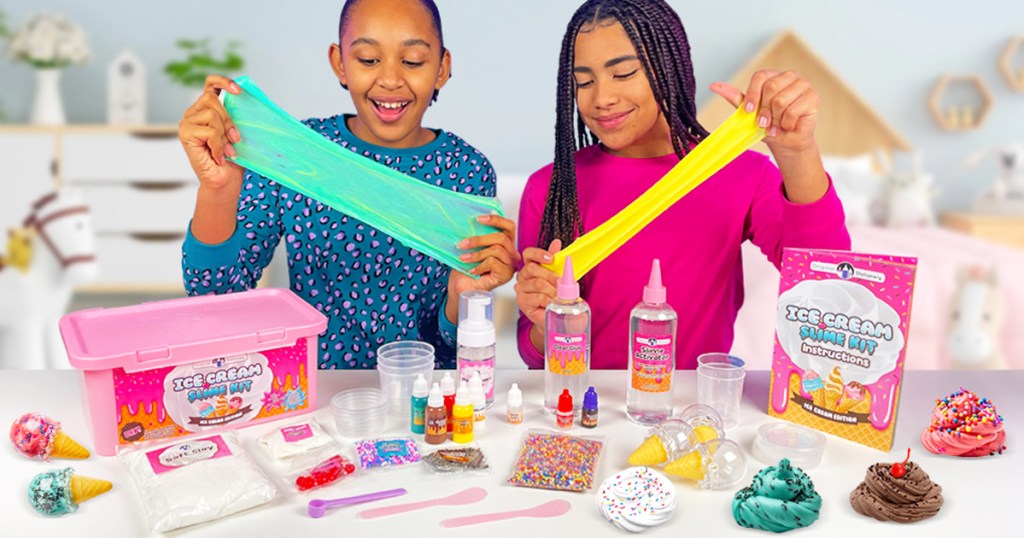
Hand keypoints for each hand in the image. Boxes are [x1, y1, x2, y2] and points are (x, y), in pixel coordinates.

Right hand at [179, 75, 244, 191]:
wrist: (225, 181)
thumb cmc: (232, 158)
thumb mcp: (236, 132)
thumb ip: (234, 115)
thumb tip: (242, 100)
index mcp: (205, 110)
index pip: (210, 85)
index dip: (223, 82)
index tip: (238, 90)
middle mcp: (193, 114)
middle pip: (212, 99)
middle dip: (228, 120)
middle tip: (235, 139)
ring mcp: (186, 123)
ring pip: (212, 115)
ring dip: (224, 134)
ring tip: (226, 150)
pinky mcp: (185, 134)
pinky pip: (209, 131)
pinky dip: (219, 145)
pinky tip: (219, 156)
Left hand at [445, 214, 518, 321]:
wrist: (462, 287)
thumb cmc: (466, 269)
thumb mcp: (471, 248)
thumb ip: (477, 235)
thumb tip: (470, 222)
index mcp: (505, 244)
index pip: (508, 227)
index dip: (496, 219)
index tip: (479, 219)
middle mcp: (510, 254)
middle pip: (502, 238)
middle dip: (479, 239)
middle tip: (463, 244)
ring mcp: (510, 265)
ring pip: (497, 250)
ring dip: (476, 254)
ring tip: (464, 259)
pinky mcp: (505, 275)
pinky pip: (493, 263)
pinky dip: (479, 265)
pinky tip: (472, 270)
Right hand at [513, 239, 561, 328]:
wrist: (554, 314)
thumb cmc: (555, 295)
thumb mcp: (558, 275)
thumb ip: (556, 259)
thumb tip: (557, 242)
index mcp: (531, 267)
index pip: (528, 254)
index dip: (538, 254)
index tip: (551, 258)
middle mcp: (523, 276)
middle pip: (532, 268)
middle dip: (550, 276)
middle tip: (560, 284)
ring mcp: (521, 289)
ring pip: (537, 284)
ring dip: (552, 290)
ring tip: (558, 297)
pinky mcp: (522, 302)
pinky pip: (538, 297)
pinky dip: (549, 300)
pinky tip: (551, 304)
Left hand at [710, 70, 819, 157]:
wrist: (785, 141)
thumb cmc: (768, 125)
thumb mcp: (748, 112)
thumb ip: (735, 98)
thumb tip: (714, 86)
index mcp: (772, 76)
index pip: (760, 76)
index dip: (753, 95)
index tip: (749, 111)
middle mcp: (789, 76)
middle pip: (771, 87)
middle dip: (765, 110)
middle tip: (765, 122)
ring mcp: (803, 85)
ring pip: (781, 100)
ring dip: (776, 118)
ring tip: (778, 124)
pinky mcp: (813, 97)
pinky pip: (794, 110)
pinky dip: (787, 123)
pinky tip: (788, 125)